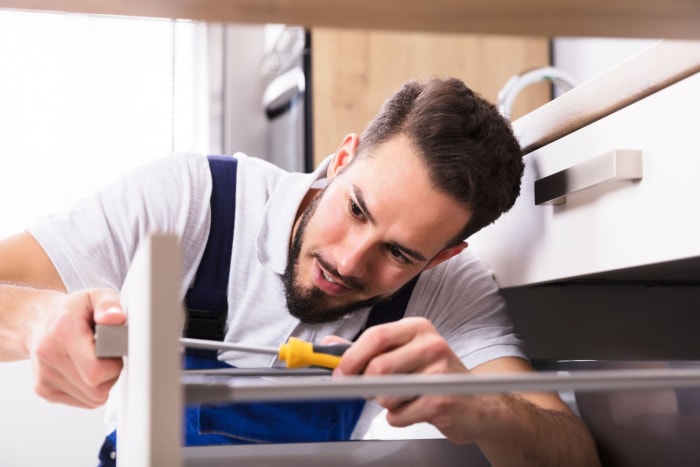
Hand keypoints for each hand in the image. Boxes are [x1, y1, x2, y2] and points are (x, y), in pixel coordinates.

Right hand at [27, 288, 124, 407]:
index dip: (114, 364)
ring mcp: (44, 377)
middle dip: (111, 375)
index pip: (95, 370)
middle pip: (96, 389)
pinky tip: (86, 370)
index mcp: (63, 333)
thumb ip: (109, 304)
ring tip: (97, 361)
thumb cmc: (71, 311)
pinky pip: (83, 402)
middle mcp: (49, 357)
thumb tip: (116, 318)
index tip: (115, 350)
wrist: (38, 322)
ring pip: (92, 398)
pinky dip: (91, 390)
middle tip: (109, 356)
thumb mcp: (95, 296)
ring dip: (102, 383)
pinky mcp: (43, 390)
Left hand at [328, 317, 492, 443]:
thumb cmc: (434, 377)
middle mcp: (431, 344)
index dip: (351, 357)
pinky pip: (399, 415)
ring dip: (386, 404)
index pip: (375, 336)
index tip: (340, 373)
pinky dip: (399, 418)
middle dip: (366, 385)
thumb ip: (366, 350)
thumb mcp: (403, 354)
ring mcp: (440, 372)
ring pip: (386, 394)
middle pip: (378, 367)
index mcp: (417, 328)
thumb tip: (329, 346)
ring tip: (405, 398)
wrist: (477, 403)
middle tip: (372, 391)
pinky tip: (415, 409)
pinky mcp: (443, 400)